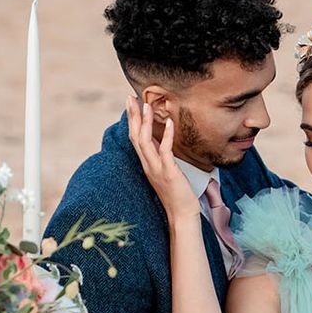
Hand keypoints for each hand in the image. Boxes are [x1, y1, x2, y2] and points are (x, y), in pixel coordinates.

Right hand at [125, 96, 200, 221]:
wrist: (181, 215)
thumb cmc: (176, 193)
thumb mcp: (165, 171)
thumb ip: (160, 156)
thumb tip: (160, 141)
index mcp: (146, 163)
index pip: (135, 138)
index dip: (132, 120)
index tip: (130, 104)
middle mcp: (148, 165)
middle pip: (136, 136)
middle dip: (133, 116)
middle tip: (129, 98)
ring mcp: (157, 169)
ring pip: (146, 142)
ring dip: (146, 122)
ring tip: (147, 105)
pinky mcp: (169, 173)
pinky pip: (166, 151)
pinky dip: (167, 136)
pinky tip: (170, 123)